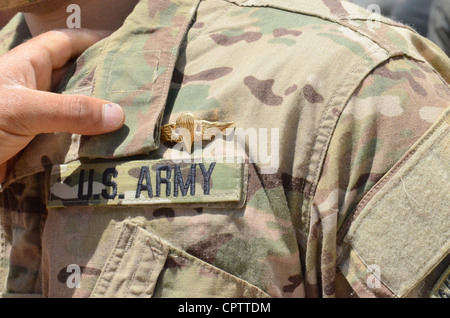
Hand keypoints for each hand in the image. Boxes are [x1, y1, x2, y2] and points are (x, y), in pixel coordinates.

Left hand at [0, 29, 124, 182]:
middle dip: (103, 79)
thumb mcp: (22, 110)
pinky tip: (109, 145)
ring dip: (98, 115)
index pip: (63, 43)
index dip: (91, 39)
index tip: (122, 44)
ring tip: (132, 117)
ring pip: (74, 110)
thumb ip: (70, 111)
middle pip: (74, 77)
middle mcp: (32, 90)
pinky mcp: (36, 147)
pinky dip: (88, 141)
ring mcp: (35, 120)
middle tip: (137, 86)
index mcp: (25, 68)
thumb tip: (118, 114)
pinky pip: (69, 138)